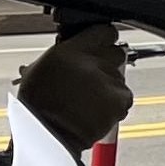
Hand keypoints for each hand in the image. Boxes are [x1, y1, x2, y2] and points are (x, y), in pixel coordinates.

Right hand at [16, 23, 132, 152]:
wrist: (49, 134)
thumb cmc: (39, 106)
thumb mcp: (42, 68)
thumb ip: (67, 54)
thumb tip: (81, 48)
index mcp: (69, 50)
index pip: (103, 30)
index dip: (104, 39)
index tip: (102, 44)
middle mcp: (91, 61)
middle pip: (117, 52)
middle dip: (109, 63)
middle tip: (96, 78)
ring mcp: (107, 80)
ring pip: (121, 77)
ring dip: (111, 87)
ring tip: (90, 101)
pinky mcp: (119, 99)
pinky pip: (125, 97)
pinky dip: (116, 104)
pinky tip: (97, 110)